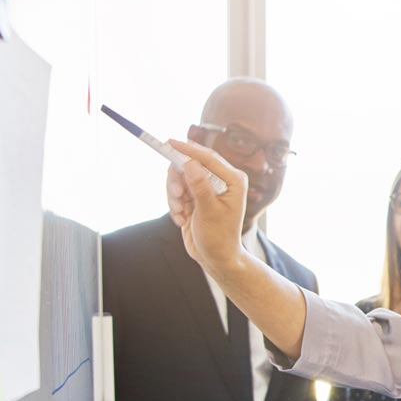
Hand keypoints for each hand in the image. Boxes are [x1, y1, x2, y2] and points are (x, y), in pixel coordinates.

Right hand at [165, 140, 247, 271]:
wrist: (215, 258)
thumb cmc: (219, 237)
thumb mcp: (209, 212)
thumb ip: (200, 187)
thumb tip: (190, 163)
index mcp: (233, 179)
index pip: (207, 157)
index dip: (187, 149)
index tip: (168, 142)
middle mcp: (221, 180)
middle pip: (189, 164)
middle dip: (178, 181)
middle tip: (177, 197)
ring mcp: (206, 188)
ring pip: (179, 178)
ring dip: (174, 196)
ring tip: (181, 213)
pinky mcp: (194, 196)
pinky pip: (176, 191)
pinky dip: (174, 204)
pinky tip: (182, 219)